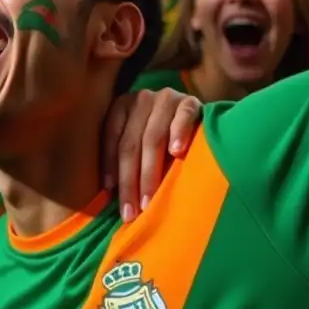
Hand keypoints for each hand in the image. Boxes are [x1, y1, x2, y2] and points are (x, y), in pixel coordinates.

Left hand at [102, 87, 202, 219]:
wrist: (198, 117)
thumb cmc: (162, 136)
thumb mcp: (139, 140)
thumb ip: (126, 157)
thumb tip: (109, 193)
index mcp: (122, 105)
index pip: (112, 138)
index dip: (110, 166)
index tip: (110, 193)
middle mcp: (141, 98)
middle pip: (131, 143)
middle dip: (130, 180)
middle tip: (132, 210)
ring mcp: (166, 98)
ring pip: (153, 136)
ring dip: (150, 171)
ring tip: (150, 198)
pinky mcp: (190, 102)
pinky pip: (183, 117)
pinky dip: (179, 133)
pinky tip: (176, 152)